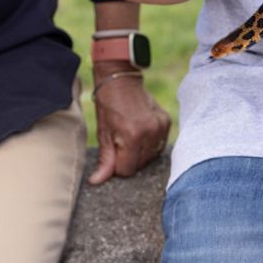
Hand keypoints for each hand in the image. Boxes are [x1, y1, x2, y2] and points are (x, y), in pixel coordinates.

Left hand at [88, 64, 171, 184]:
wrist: (120, 80)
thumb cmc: (108, 106)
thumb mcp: (103, 133)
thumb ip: (105, 160)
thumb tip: (96, 182)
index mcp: (132, 135)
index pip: (127, 170)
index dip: (117, 165)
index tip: (113, 150)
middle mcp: (150, 132)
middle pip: (140, 165)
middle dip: (128, 158)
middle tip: (120, 140)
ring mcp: (161, 127)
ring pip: (150, 157)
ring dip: (140, 152)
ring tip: (130, 134)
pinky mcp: (166, 122)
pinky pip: (159, 145)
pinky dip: (149, 144)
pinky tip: (140, 132)